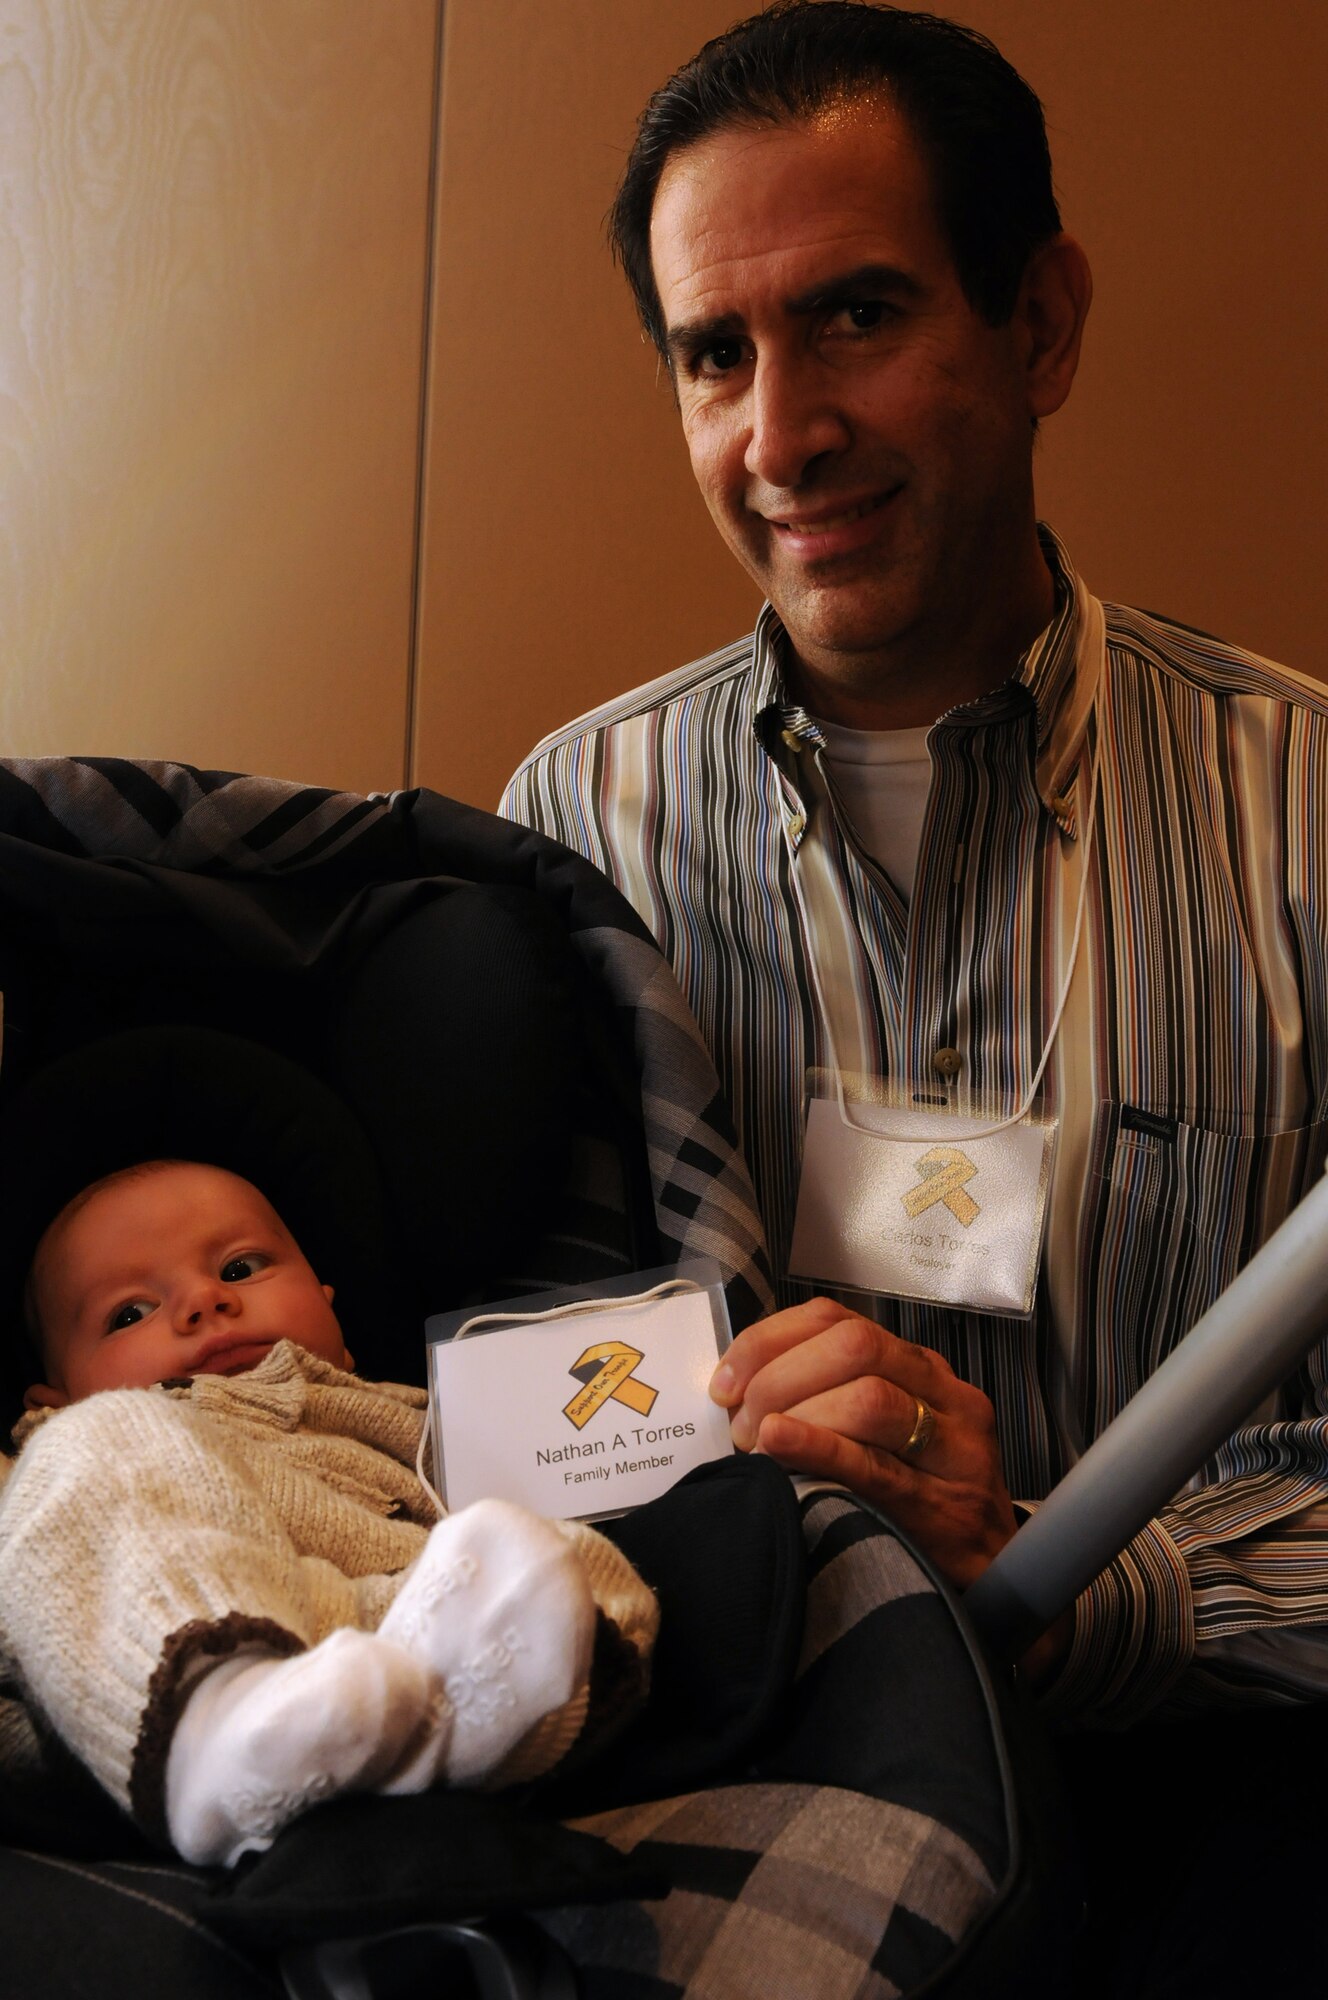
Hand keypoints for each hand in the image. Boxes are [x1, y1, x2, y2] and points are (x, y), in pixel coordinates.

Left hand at [711, 1296, 1019, 1590]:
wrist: (998, 1570)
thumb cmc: (923, 1496)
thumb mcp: (884, 1431)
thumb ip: (829, 1397)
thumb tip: (740, 1389)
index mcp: (918, 1366)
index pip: (837, 1320)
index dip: (770, 1340)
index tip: (726, 1379)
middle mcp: (943, 1392)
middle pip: (853, 1346)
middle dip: (780, 1376)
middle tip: (739, 1420)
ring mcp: (954, 1447)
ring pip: (870, 1397)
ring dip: (797, 1412)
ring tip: (757, 1444)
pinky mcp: (947, 1504)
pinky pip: (876, 1465)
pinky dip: (820, 1446)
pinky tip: (780, 1443)